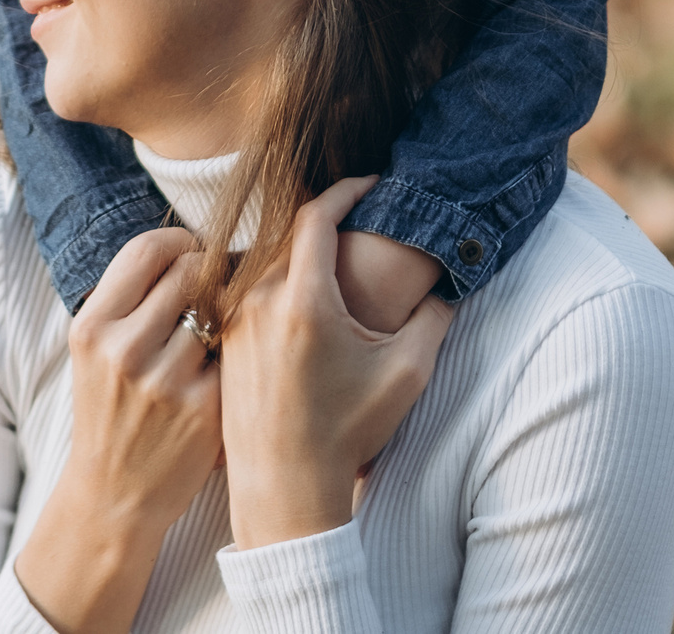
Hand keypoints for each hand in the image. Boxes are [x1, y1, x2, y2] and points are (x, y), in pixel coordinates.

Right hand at [16, 228, 219, 633]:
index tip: (193, 250)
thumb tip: (188, 243)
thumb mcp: (95, 352)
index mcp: (91, 328)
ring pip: (219, 308)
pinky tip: (226, 370)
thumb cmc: (110, 412)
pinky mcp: (204, 410)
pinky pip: (236, 353)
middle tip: (217, 288)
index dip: (180, 240)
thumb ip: (130, 299)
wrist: (114, 495)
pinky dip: (235, 354)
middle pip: (191, 270)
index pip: (147, 249)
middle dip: (211, 272)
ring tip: (216, 333)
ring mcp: (165, 382)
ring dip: (225, 313)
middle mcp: (123, 352)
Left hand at [221, 176, 453, 550]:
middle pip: (289, 235)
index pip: (317, 215)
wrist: (285, 489)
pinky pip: (246, 292)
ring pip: (264, 263)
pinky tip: (298, 303)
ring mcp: (234, 322)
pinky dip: (274, 284)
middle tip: (357, 223)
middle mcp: (260, 302)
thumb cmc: (348, 433)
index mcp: (304, 301)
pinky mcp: (223, 343)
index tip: (369, 183)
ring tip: (330, 264)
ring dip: (296, 255)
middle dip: (324, 223)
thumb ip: (434, 319)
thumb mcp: (406, 374)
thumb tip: (450, 285)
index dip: (346, 190)